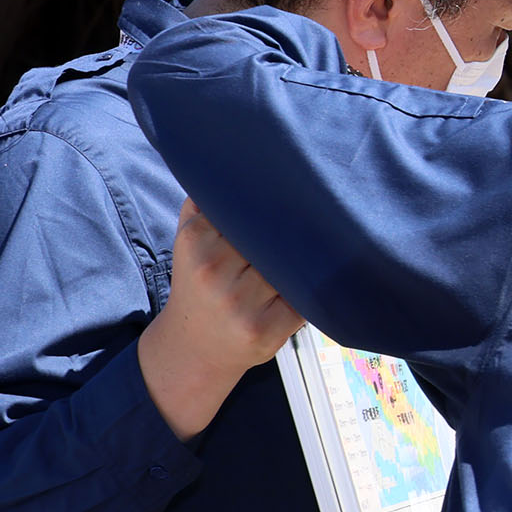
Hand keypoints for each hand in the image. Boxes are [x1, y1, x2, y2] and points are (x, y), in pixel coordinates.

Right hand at [136, 200, 305, 440]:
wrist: (194, 347)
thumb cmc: (199, 285)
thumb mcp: (190, 240)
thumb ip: (206, 204)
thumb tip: (235, 164)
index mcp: (196, 242)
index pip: (248, 210)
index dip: (275, 204)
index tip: (296, 193)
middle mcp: (215, 272)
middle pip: (274, 237)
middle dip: (295, 231)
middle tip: (322, 215)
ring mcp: (241, 304)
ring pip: (292, 266)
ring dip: (308, 260)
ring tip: (320, 249)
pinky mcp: (267, 330)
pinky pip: (305, 299)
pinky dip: (313, 289)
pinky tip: (317, 282)